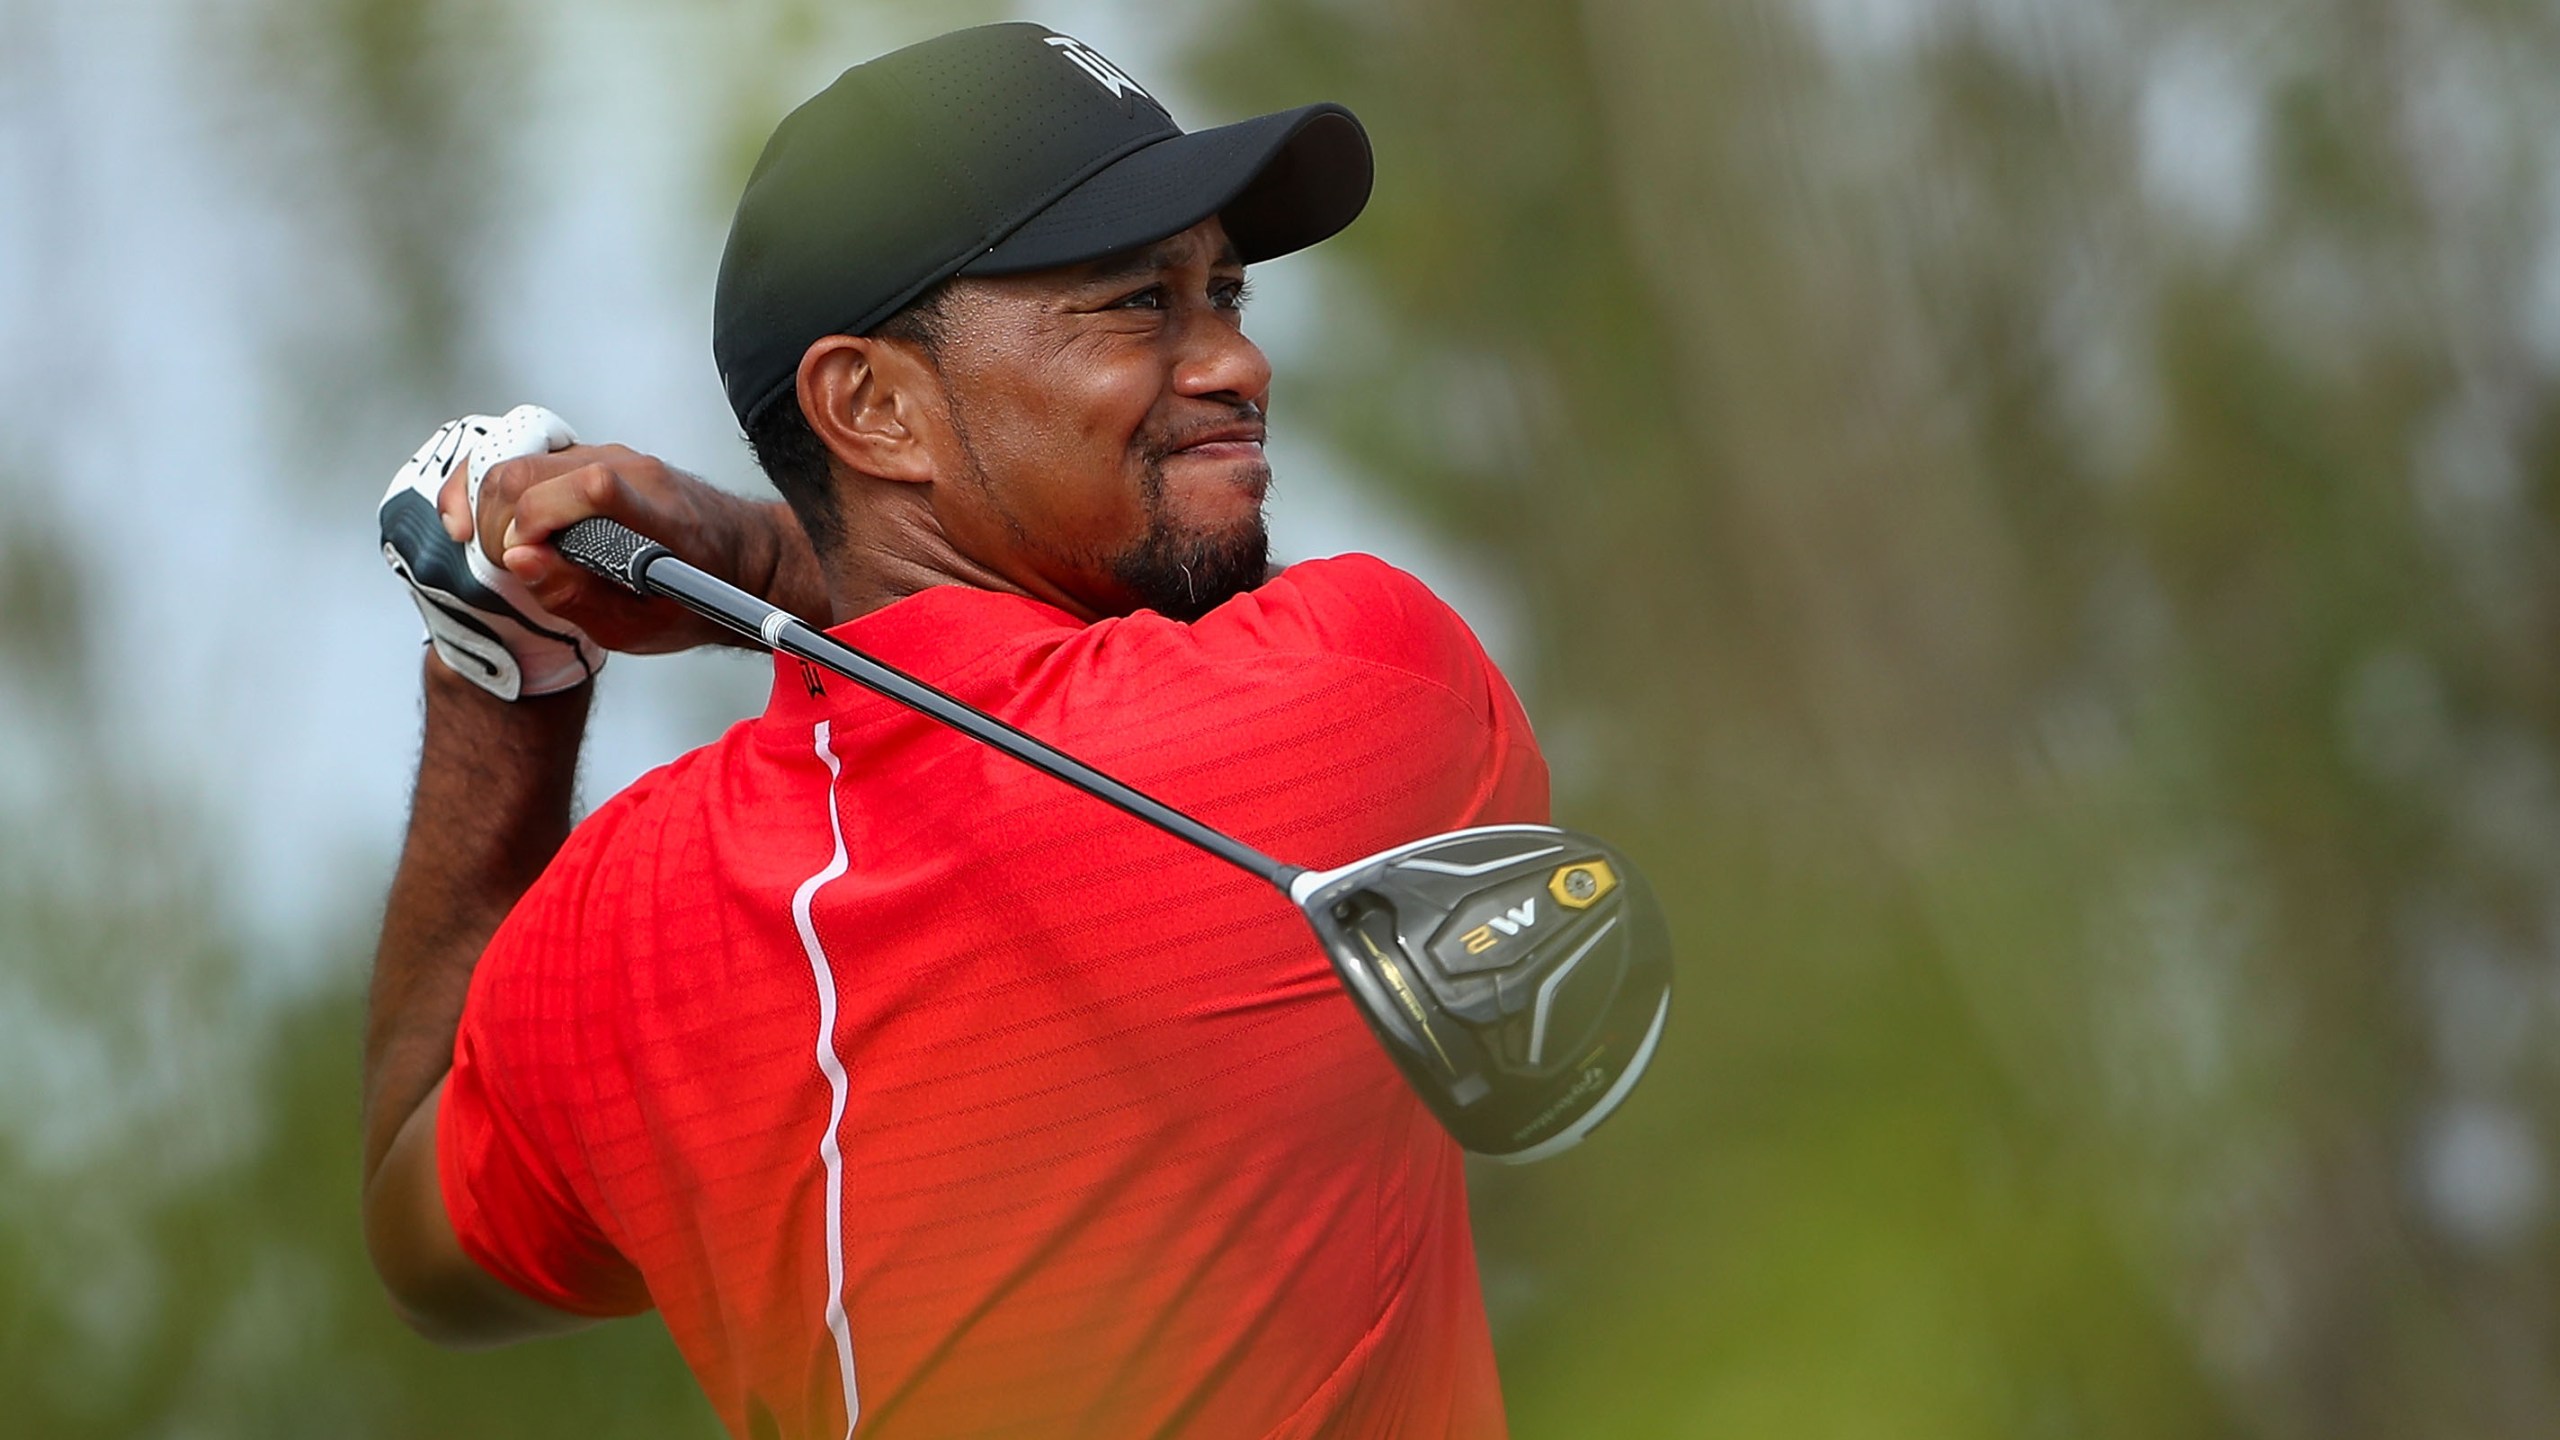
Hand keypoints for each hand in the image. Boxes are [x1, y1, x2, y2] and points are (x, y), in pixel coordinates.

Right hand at [441, 426, 803, 654]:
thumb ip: (579, 597)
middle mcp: (633, 471)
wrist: (738, 555)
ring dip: (493, 509)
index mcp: (659, 515)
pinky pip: (525, 458)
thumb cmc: (694, 593)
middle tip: (509, 569)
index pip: (597, 487)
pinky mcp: (592, 455)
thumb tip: (520, 560)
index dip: (540, 518)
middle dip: (499, 525)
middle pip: (530, 474)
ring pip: (517, 462)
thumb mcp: (642, 626)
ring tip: (508, 553)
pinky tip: (491, 524)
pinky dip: (496, 490)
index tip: (523, 558)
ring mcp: (611, 456)